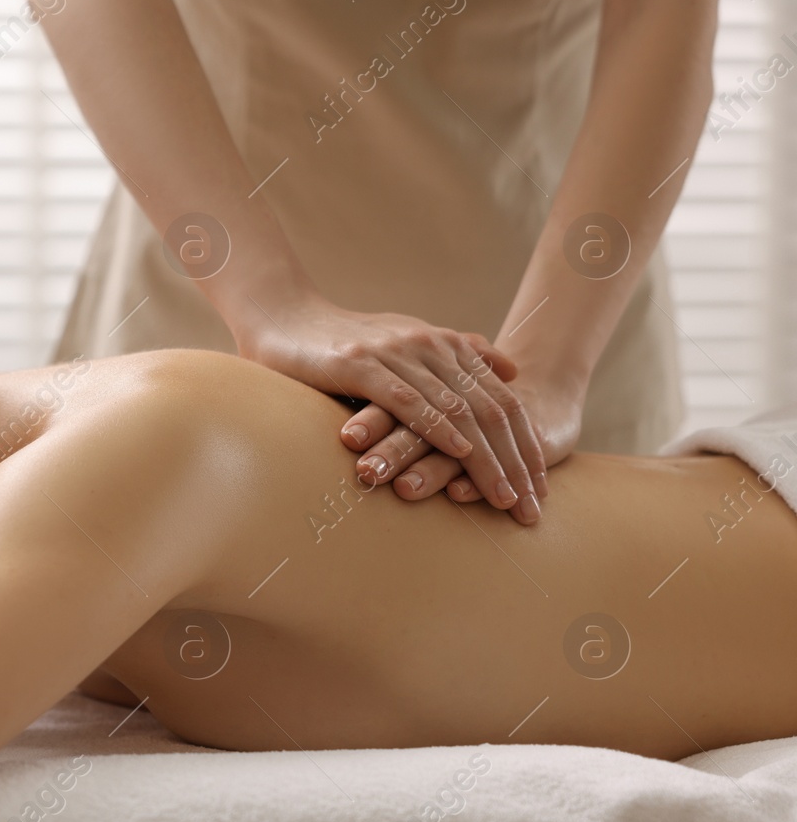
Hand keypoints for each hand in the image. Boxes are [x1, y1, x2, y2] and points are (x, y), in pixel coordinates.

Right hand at [234, 292, 544, 515]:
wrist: (281, 314)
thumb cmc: (339, 339)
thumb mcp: (407, 342)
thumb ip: (456, 355)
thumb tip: (509, 368)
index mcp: (443, 344)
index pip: (502, 400)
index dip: (526, 445)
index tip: (540, 487)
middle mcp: (428, 346)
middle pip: (490, 409)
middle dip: (517, 462)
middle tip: (533, 506)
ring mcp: (396, 354)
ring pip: (458, 411)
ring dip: (487, 459)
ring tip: (505, 496)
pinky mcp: (360, 365)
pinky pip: (410, 401)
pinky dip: (440, 430)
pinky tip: (460, 455)